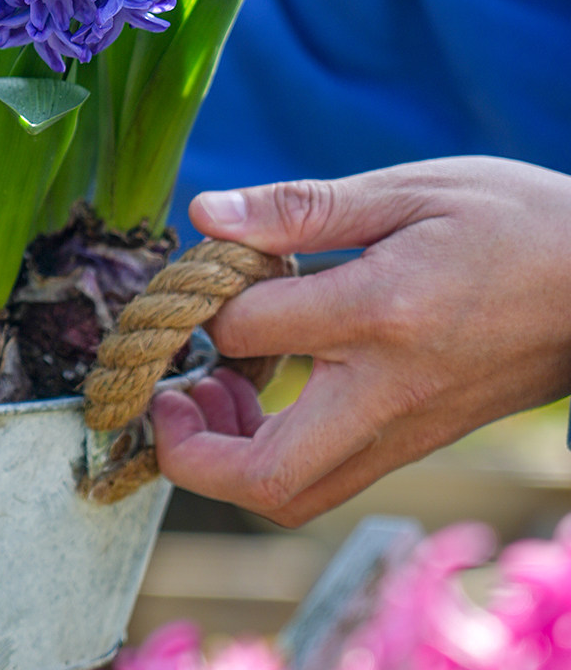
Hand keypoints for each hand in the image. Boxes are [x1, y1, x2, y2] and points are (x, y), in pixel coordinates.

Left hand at [151, 156, 570, 526]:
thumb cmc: (515, 221)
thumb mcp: (408, 190)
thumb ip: (301, 207)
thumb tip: (206, 213)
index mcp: (381, 312)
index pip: (243, 329)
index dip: (199, 298)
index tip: (204, 266)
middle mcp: (388, 391)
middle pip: (264, 475)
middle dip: (188, 450)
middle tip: (167, 392)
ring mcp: (406, 430)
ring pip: (295, 493)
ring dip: (227, 457)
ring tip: (211, 382)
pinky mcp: (417, 441)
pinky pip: (328, 474)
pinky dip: (273, 449)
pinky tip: (266, 383)